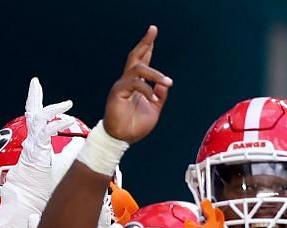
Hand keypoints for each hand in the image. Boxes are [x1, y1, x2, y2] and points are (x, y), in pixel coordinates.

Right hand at [0, 78, 76, 227]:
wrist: (29, 203)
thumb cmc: (43, 189)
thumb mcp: (63, 166)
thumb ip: (71, 152)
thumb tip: (83, 142)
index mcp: (36, 144)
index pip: (39, 122)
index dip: (45, 111)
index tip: (54, 102)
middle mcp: (31, 142)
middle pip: (32, 114)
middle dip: (33, 97)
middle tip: (34, 83)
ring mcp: (31, 145)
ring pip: (37, 119)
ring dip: (50, 108)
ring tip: (64, 102)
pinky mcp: (33, 150)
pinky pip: (43, 133)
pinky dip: (55, 125)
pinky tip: (66, 119)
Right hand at [103, 26, 171, 143]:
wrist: (121, 139)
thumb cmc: (134, 126)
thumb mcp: (154, 110)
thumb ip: (160, 95)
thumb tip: (166, 83)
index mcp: (136, 84)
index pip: (142, 61)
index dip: (148, 47)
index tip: (153, 33)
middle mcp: (128, 81)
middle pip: (135, 56)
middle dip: (145, 42)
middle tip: (153, 29)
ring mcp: (122, 85)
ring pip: (138, 69)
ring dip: (155, 73)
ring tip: (168, 81)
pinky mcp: (118, 92)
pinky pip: (135, 84)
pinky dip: (147, 90)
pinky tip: (153, 99)